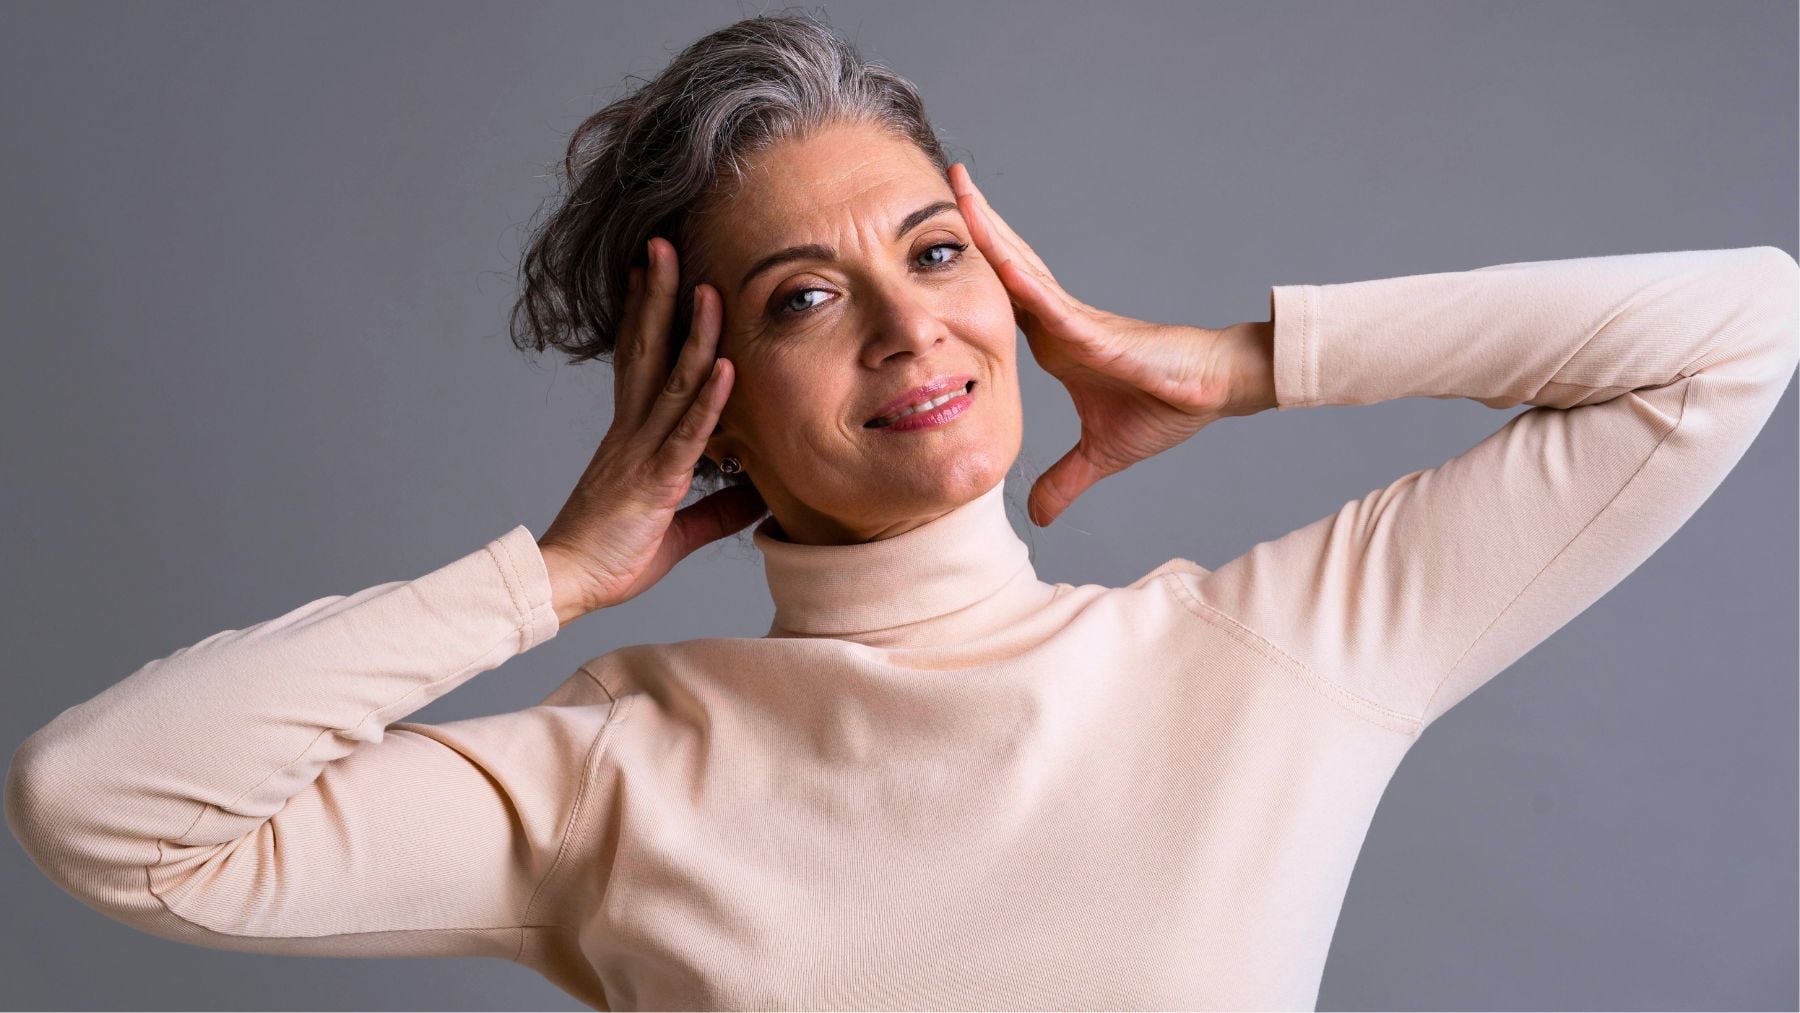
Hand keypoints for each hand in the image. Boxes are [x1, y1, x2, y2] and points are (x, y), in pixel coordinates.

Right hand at [537, 237, 767, 622]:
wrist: (569, 582)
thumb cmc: (613, 555)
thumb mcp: (677, 529)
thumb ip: (717, 510)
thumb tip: (757, 496)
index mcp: (631, 436)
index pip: (637, 361)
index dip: (643, 314)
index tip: (651, 271)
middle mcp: (632, 432)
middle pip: (645, 350)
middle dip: (656, 296)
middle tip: (664, 245)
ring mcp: (642, 452)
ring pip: (670, 380)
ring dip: (692, 333)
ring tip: (707, 287)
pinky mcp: (655, 480)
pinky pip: (687, 434)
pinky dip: (709, 399)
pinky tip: (727, 367)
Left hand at [949, 163, 1248, 527]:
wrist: (1216, 391)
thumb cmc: (1164, 406)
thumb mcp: (1101, 454)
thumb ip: (1065, 479)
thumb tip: (1039, 516)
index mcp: (1051, 340)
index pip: (994, 298)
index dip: (962, 269)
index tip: (923, 244)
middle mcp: (1058, 321)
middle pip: (1003, 266)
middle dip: (971, 225)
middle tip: (937, 184)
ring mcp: (1079, 324)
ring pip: (1024, 274)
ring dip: (991, 237)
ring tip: (959, 198)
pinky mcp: (1104, 337)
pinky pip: (1059, 309)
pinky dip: (1030, 288)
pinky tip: (1004, 264)